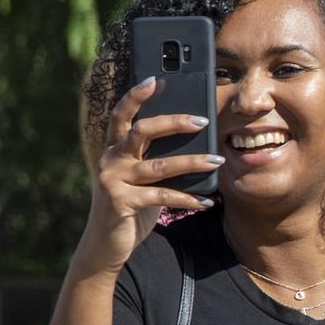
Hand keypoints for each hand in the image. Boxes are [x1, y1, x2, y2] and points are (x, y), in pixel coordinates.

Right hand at [76, 77, 222, 275]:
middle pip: (141, 131)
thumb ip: (157, 157)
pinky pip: (162, 196)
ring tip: (218, 160)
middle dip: (173, 122)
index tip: (155, 79)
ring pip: (158, 165)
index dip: (136, 96)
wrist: (106, 245)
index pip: (122, 115)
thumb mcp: (143, 176)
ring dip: (192, 162)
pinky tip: (208, 200)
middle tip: (203, 120)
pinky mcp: (121, 203)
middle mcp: (110, 160)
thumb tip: (196, 136)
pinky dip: (188, 198)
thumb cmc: (132, 203)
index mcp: (114, 149)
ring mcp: (112, 181)